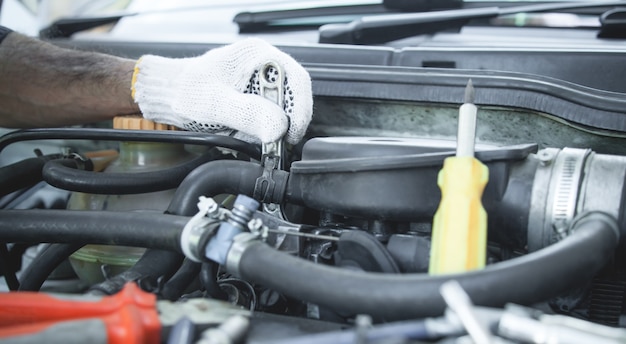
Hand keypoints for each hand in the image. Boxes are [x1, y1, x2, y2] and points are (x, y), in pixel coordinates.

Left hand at [131, 38, 312, 143]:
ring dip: (272, 127)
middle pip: (294, 96)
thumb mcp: (216, 104)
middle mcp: (263, 66)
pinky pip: (270, 115)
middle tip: (273, 140)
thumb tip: (278, 126)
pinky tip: (245, 131)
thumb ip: (248, 114)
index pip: (298, 80)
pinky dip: (262, 129)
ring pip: (283, 109)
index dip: (300, 109)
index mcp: (258, 56)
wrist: (169, 95)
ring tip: (250, 134)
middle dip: (285, 121)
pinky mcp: (255, 97)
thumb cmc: (185, 91)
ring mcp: (260, 82)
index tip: (291, 132)